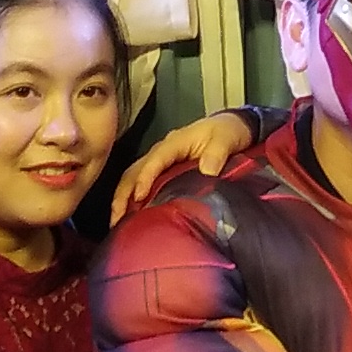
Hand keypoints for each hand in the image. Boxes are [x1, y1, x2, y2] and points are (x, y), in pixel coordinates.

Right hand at [117, 113, 258, 210]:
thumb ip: (217, 153)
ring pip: (133, 178)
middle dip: (123, 194)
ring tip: (118, 224)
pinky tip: (131, 219)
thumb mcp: (226, 139)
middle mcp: (162, 151)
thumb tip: (207, 171)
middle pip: (134, 170)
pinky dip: (132, 200)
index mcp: (175, 142)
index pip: (155, 160)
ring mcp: (161, 162)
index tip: (139, 197)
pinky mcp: (164, 172)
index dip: (145, 177)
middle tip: (117, 220)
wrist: (234, 128)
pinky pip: (142, 184)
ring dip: (123, 199)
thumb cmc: (228, 132)